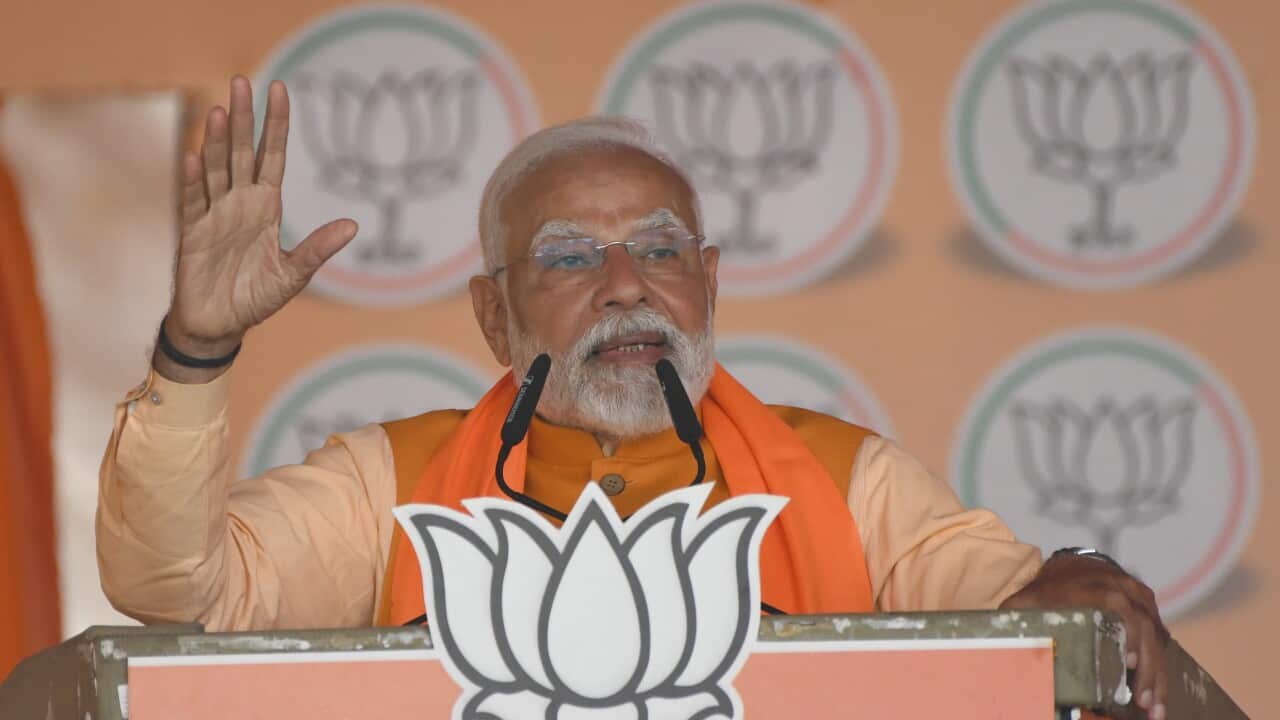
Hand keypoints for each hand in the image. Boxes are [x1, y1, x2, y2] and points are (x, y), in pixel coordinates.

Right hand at [156, 76, 357, 381]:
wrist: (220, 326)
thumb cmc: (256, 297)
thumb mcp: (294, 275)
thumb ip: (318, 249)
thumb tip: (354, 225)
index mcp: (266, 206)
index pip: (272, 156)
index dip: (275, 124)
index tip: (279, 88)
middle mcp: (240, 202)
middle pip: (241, 152)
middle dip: (243, 118)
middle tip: (242, 81)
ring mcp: (214, 214)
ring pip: (216, 168)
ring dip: (216, 140)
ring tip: (219, 109)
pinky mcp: (192, 233)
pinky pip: (192, 201)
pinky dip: (193, 179)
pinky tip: (195, 155)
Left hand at [1000, 554, 1169, 718]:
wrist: (1069, 567)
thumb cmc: (1043, 592)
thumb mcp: (1023, 604)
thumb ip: (1013, 620)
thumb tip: (997, 643)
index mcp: (1088, 585)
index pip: (1115, 605)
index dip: (1127, 632)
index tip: (1128, 663)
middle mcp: (1118, 585)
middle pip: (1142, 627)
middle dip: (1148, 668)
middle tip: (1145, 703)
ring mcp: (1136, 593)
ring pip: (1156, 633)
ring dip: (1159, 672)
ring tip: (1155, 707)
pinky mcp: (1146, 602)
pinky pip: (1160, 632)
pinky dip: (1162, 661)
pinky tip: (1160, 691)